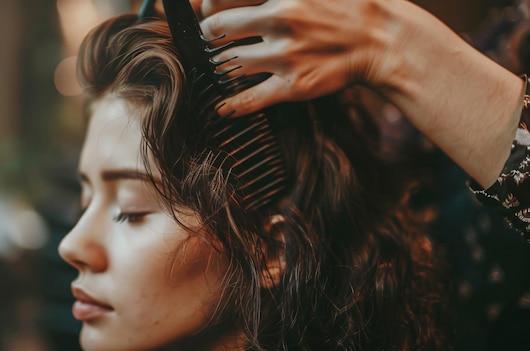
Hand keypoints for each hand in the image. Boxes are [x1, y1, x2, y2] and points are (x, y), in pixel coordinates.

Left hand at [192, 0, 406, 115]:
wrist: (383, 38)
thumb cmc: (348, 5)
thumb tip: (218, 0)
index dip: (206, 8)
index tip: (205, 14)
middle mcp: (280, 18)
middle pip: (217, 29)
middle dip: (207, 37)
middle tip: (208, 42)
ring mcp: (285, 54)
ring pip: (230, 63)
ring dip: (220, 67)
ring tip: (220, 68)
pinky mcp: (294, 84)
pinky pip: (252, 98)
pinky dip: (232, 105)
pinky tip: (222, 109)